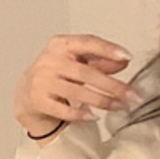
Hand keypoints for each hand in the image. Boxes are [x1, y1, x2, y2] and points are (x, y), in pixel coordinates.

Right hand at [13, 34, 138, 135]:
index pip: (87, 42)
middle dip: (113, 86)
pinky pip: (63, 109)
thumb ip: (101, 60)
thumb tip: (124, 61)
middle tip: (133, 95)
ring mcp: (42, 81)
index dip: (107, 49)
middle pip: (86, 72)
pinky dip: (81, 114)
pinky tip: (95, 116)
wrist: (26, 92)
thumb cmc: (57, 73)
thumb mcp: (77, 61)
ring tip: (120, 106)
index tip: (127, 57)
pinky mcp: (38, 100)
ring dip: (103, 101)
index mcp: (60, 45)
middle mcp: (49, 60)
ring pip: (77, 92)